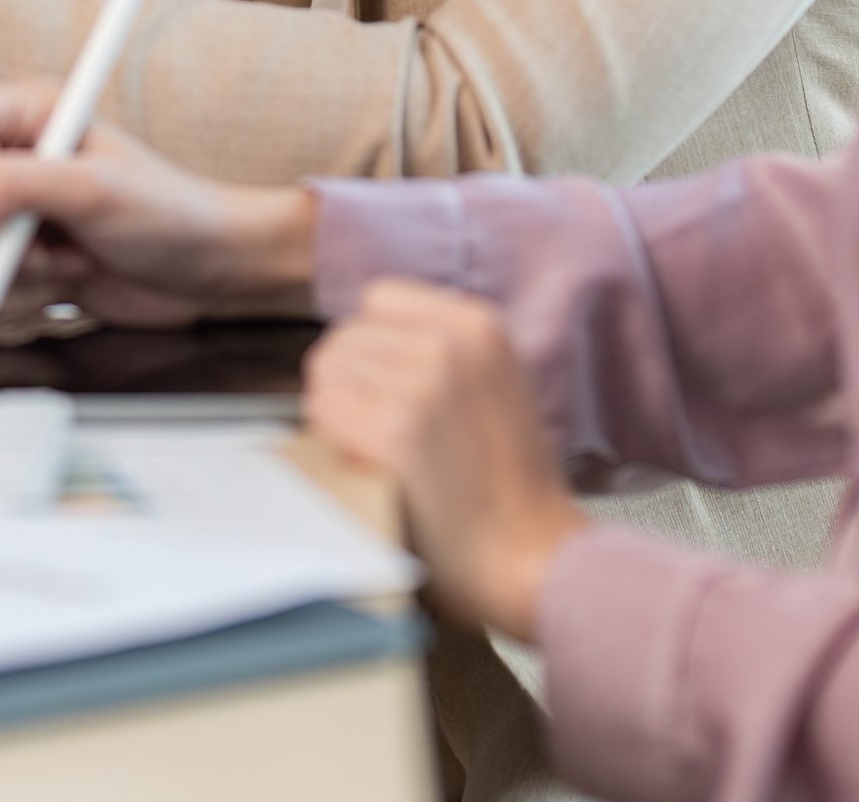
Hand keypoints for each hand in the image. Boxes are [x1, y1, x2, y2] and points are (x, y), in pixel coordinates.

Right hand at [0, 89, 318, 329]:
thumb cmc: (170, 213)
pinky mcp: (19, 262)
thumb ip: (11, 188)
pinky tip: (69, 278)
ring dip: (12, 268)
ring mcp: (12, 215)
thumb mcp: (92, 188)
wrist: (210, 272)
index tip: (2, 199)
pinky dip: (22, 293)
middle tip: (38, 235)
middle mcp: (11, 161)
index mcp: (27, 115)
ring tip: (67, 257)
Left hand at [305, 280, 589, 643]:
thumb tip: (362, 343)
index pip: (377, 300)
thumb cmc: (510, 485)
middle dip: (348, 383)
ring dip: (335, 413)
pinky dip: (332, 442)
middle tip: (377, 432)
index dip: (372, 348)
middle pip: (344, 337)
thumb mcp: (493, 383)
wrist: (535, 557)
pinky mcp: (395, 430)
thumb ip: (440, 350)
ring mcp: (423, 384)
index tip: (387, 389)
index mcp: (479, 324)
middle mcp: (450, 343)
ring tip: (376, 452)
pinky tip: (369, 468)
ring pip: (326, 373)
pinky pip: (323, 412)